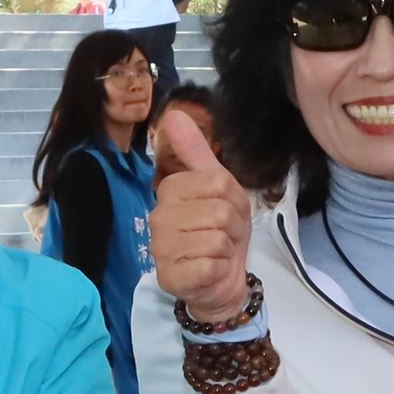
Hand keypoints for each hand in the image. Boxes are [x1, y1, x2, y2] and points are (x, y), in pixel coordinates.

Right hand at [149, 106, 258, 329]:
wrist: (224, 279)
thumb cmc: (222, 230)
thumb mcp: (220, 186)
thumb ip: (197, 152)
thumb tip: (173, 114)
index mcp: (169, 189)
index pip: (220, 183)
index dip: (235, 200)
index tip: (227, 212)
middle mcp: (159, 216)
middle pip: (220, 211)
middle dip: (234, 226)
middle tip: (225, 236)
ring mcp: (160, 248)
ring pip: (216, 238)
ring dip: (228, 249)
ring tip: (218, 253)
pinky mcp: (169, 277)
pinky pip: (210, 265)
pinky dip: (220, 269)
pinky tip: (211, 271)